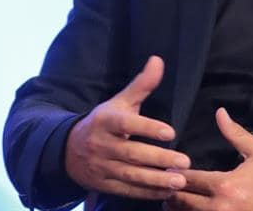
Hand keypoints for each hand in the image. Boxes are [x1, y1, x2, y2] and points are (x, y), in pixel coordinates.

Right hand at [65, 55, 190, 199]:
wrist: (68, 150)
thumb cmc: (105, 122)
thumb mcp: (120, 101)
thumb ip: (141, 84)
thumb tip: (158, 60)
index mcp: (106, 121)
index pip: (127, 125)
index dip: (148, 128)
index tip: (171, 132)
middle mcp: (101, 145)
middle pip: (132, 154)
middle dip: (159, 159)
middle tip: (185, 161)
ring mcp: (101, 167)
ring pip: (130, 175)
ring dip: (156, 180)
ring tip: (179, 180)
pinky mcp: (103, 185)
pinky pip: (127, 190)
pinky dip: (147, 193)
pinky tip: (167, 192)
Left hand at [164, 108, 252, 210]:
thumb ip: (235, 134)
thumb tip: (220, 113)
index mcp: (225, 185)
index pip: (187, 180)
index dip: (173, 174)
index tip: (168, 169)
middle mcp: (219, 207)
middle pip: (180, 202)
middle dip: (170, 192)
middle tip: (166, 184)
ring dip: (178, 207)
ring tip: (175, 197)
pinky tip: (191, 208)